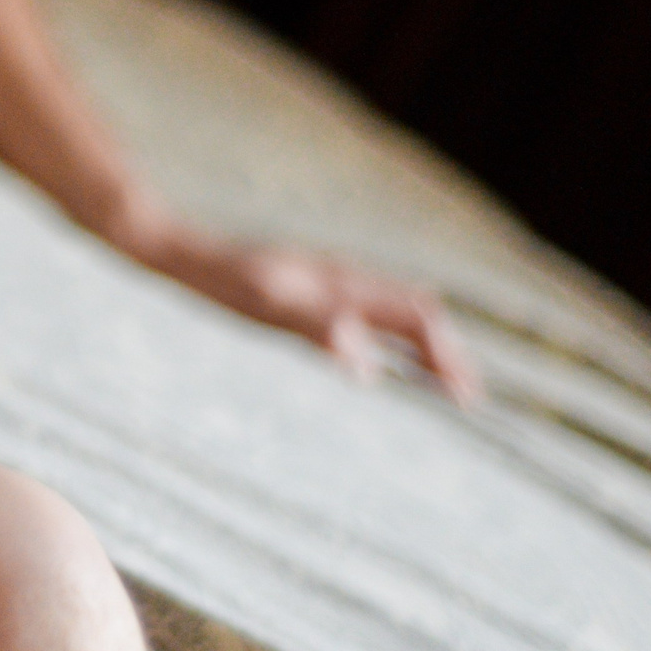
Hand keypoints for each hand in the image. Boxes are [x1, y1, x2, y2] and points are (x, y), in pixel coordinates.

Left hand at [130, 220, 482, 404]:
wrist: (182, 251)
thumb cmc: (222, 280)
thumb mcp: (267, 307)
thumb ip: (317, 330)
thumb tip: (366, 369)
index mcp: (343, 286)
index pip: (416, 321)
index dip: (445, 358)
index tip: (466, 399)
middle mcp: (343, 278)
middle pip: (415, 312)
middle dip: (447, 352)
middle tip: (468, 398)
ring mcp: (326, 280)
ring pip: (394, 308)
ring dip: (424, 343)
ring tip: (439, 380)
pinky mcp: (308, 286)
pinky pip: (367, 309)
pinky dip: (392, 333)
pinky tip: (379, 352)